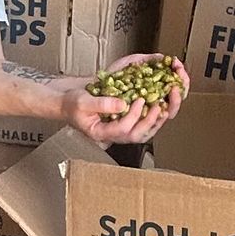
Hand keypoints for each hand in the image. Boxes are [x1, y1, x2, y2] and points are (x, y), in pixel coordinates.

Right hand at [66, 54, 189, 146]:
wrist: (70, 102)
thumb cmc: (72, 103)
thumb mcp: (82, 102)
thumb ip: (101, 104)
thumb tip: (122, 104)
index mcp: (101, 132)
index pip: (122, 129)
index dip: (133, 115)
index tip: (139, 100)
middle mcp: (113, 135)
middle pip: (137, 135)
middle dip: (150, 121)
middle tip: (158, 105)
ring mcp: (120, 130)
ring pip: (143, 132)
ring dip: (156, 121)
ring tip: (164, 106)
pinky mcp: (125, 123)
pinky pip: (143, 124)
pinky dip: (154, 117)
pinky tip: (160, 104)